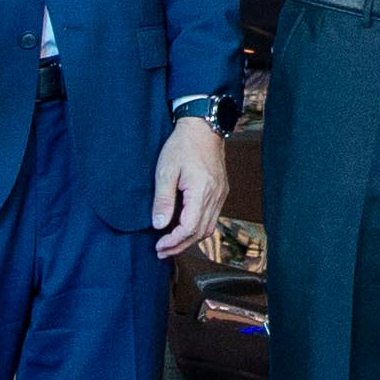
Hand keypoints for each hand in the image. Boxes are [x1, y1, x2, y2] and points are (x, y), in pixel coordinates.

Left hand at [152, 117, 225, 254]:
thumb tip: (159, 225)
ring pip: (208, 228)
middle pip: (200, 233)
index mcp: (202, 192)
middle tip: (161, 251)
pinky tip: (184, 228)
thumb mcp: (165, 171)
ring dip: (189, 239)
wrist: (204, 127)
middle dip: (180, 246)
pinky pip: (212, 218)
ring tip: (170, 243)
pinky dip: (197, 228)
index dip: (173, 241)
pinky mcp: (221, 192)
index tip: (158, 245)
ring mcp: (220, 195)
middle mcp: (215, 196)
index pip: (189, 228)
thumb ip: (163, 200)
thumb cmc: (183, 146)